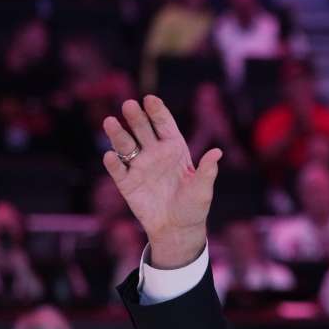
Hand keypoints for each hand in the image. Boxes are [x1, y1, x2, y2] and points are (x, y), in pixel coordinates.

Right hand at [101, 96, 221, 268]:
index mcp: (175, 150)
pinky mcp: (127, 183)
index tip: (150, 99)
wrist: (177, 229)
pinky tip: (110, 155)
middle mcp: (155, 154)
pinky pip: (118, 170)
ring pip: (126, 145)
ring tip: (110, 122)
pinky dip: (113, 163)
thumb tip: (217, 152)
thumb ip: (208, 170)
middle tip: (129, 105)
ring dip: (118, 134)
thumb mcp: (203, 189)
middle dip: (136, 117)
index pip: (164, 125)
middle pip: (143, 130)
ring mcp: (140, 167)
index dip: (157, 111)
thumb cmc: (194, 207)